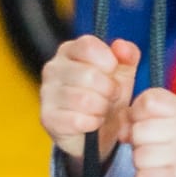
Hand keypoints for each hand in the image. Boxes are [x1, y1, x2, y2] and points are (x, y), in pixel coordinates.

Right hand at [40, 36, 140, 162]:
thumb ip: (128, 53)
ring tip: (102, 108)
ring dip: (102, 108)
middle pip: (89, 75)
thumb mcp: (123, 71)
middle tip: (111, 96)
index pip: (88, 46)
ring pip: (84, 100)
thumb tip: (120, 46)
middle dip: (110, 89)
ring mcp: (47, 93)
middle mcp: (53, 68)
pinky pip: (78, 120)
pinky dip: (93, 123)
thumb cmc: (106, 94)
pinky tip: (93, 121)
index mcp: (70, 50)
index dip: (109, 62)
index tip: (113, 72)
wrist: (95, 129)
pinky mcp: (48, 118)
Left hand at [128, 88, 175, 176]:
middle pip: (139, 130)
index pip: (148, 101)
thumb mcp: (154, 121)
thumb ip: (133, 115)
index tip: (144, 122)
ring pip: (139, 156)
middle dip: (137, 141)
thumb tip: (123, 132)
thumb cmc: (167, 146)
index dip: (137, 113)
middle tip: (150, 147)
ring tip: (154, 162)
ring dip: (140, 162)